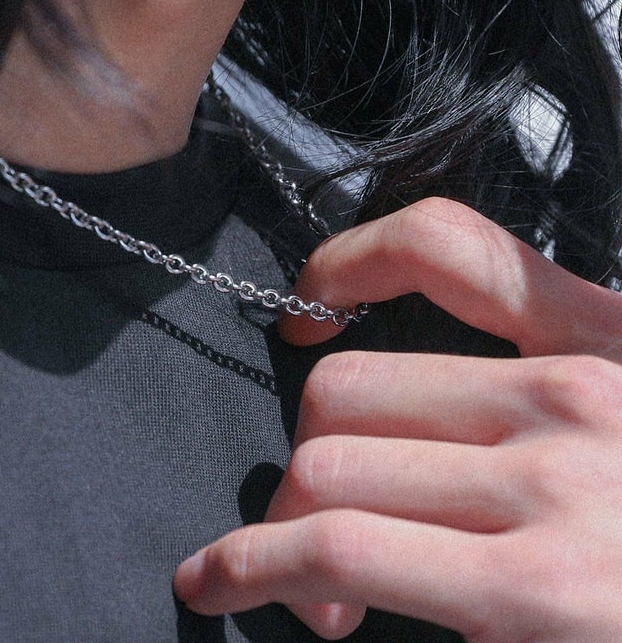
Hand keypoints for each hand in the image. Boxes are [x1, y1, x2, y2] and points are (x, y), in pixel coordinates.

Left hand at [174, 198, 621, 640]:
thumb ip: (552, 385)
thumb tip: (434, 403)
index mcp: (610, 343)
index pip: (449, 245)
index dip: (350, 263)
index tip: (309, 307)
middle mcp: (582, 399)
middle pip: (352, 383)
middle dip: (305, 451)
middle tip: (309, 512)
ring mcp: (560, 494)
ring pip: (326, 461)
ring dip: (280, 522)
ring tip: (293, 575)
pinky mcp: (535, 594)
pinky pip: (334, 550)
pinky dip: (261, 568)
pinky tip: (277, 601)